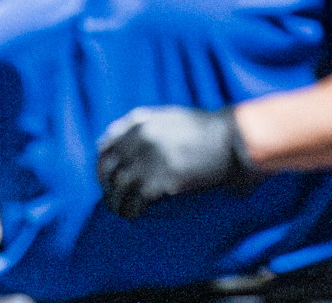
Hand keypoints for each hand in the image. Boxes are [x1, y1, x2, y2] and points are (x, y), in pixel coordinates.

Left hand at [95, 106, 254, 218]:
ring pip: (119, 187)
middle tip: (111, 199)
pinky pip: (136, 201)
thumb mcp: (168, 116)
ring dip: (116, 203)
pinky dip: (132, 211)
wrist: (228, 141)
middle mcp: (140, 139)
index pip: (106, 146)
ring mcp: (149, 160)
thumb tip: (111, 139)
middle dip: (107, 186)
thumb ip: (141, 124)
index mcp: (140, 122)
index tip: (106, 178)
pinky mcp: (161, 181)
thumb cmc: (201, 129)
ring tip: (121, 212)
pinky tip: (134, 216)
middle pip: (108, 168)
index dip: (103, 165)